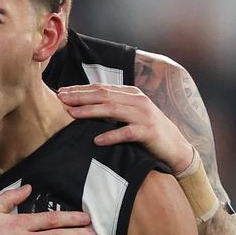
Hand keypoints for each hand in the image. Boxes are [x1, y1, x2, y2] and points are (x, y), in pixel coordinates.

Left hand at [58, 85, 193, 172]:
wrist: (174, 146)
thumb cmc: (148, 131)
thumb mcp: (131, 114)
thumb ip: (113, 107)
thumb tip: (85, 105)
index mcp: (131, 94)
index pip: (101, 88)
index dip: (80, 89)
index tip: (62, 92)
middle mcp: (137, 100)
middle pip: (104, 95)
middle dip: (80, 96)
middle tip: (61, 98)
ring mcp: (143, 115)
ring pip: (113, 110)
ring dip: (90, 111)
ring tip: (72, 114)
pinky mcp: (148, 132)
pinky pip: (127, 133)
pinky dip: (111, 136)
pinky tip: (97, 140)